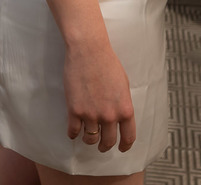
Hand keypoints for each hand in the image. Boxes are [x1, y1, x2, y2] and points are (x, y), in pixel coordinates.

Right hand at [63, 39, 135, 153]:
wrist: (88, 51)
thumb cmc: (107, 63)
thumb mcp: (123, 85)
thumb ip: (122, 103)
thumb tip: (119, 115)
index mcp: (125, 109)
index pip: (128, 137)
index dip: (124, 146)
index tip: (121, 149)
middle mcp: (110, 116)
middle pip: (108, 141)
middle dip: (105, 146)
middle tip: (102, 146)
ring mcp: (91, 114)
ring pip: (90, 139)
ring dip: (89, 141)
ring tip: (87, 138)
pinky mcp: (75, 110)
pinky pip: (73, 130)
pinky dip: (73, 134)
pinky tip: (72, 132)